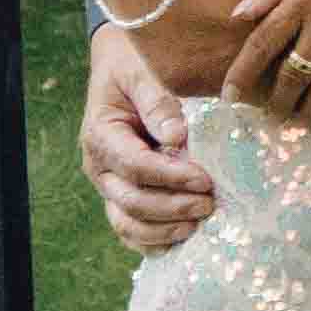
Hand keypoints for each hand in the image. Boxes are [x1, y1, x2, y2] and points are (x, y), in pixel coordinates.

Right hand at [80, 19, 217, 257]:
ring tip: (199, 224)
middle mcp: (100, 168)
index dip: (170, 177)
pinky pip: (129, 229)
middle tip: (210, 203)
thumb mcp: (140, 73)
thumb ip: (157, 102)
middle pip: (131, 201)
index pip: (134, 166)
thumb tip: (176, 135)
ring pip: (127, 223)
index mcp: (101, 136)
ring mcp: (108, 186)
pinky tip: (181, 240)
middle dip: (172, 207)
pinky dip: (152, 241)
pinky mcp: (120, 196)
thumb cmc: (131, 69)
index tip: (205, 178)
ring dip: (163, 230)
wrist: (118, 73)